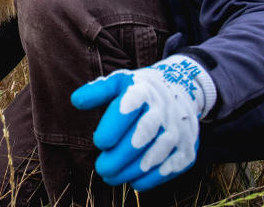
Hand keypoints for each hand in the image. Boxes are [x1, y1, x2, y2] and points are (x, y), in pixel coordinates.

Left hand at [71, 55, 215, 190]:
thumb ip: (96, 91)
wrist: (181, 91)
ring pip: (154, 156)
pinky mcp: (187, 149)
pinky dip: (150, 179)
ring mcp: (178, 131)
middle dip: (118, 157)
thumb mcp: (119, 82)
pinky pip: (169, 169)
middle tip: (101, 168)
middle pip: (141, 137)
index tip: (100, 142)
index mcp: (142, 91)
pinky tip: (133, 181)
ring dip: (130, 171)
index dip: (112, 128)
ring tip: (111, 177)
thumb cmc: (139, 91)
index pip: (126, 109)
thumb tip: (76, 101)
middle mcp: (163, 111)